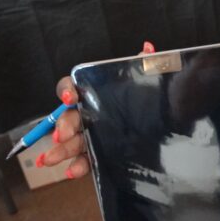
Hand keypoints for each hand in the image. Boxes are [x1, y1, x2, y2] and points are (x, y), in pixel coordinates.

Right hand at [42, 41, 156, 177]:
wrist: (170, 122)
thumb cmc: (153, 99)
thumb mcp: (151, 80)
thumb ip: (145, 64)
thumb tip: (147, 48)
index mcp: (94, 93)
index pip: (71, 87)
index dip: (67, 90)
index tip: (70, 97)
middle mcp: (89, 113)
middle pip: (67, 118)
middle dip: (62, 126)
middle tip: (62, 136)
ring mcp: (93, 134)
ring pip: (71, 141)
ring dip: (59, 151)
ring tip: (49, 160)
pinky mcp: (101, 153)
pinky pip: (85, 160)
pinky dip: (77, 166)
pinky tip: (72, 172)